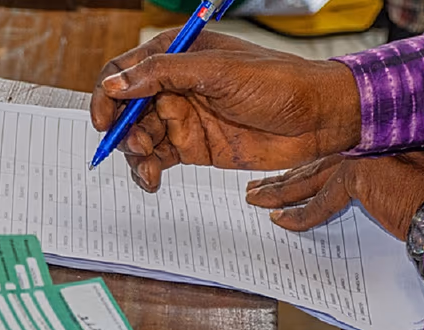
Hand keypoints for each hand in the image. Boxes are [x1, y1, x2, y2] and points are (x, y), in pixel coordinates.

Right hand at [89, 29, 360, 192]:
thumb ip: (163, 75)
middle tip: (135, 146)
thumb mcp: (217, 72)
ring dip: (135, 154)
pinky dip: (148, 171)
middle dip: (122, 130)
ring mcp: (183, 117)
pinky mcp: (194, 147)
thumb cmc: (277, 83)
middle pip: (127, 109)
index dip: (108, 95)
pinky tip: (152, 180)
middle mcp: (174, 86)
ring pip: (140, 137)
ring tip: (148, 165)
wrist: (318, 120)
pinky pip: (158, 159)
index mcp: (176, 56)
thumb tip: (117, 84)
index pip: (125, 72)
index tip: (105, 120)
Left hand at [245, 150, 423, 237]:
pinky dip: (301, 216)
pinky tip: (282, 222)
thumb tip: (381, 201)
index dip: (312, 169)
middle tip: (258, 186)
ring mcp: (364, 156)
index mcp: (386, 143)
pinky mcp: (358, 177)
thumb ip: (393, 185)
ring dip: (280, 192)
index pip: (338, 158)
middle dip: (286, 178)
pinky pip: (320, 203)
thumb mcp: (422, 186)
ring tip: (256, 199)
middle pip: (318, 165)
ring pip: (311, 179)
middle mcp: (372, 145)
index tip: (292, 177)